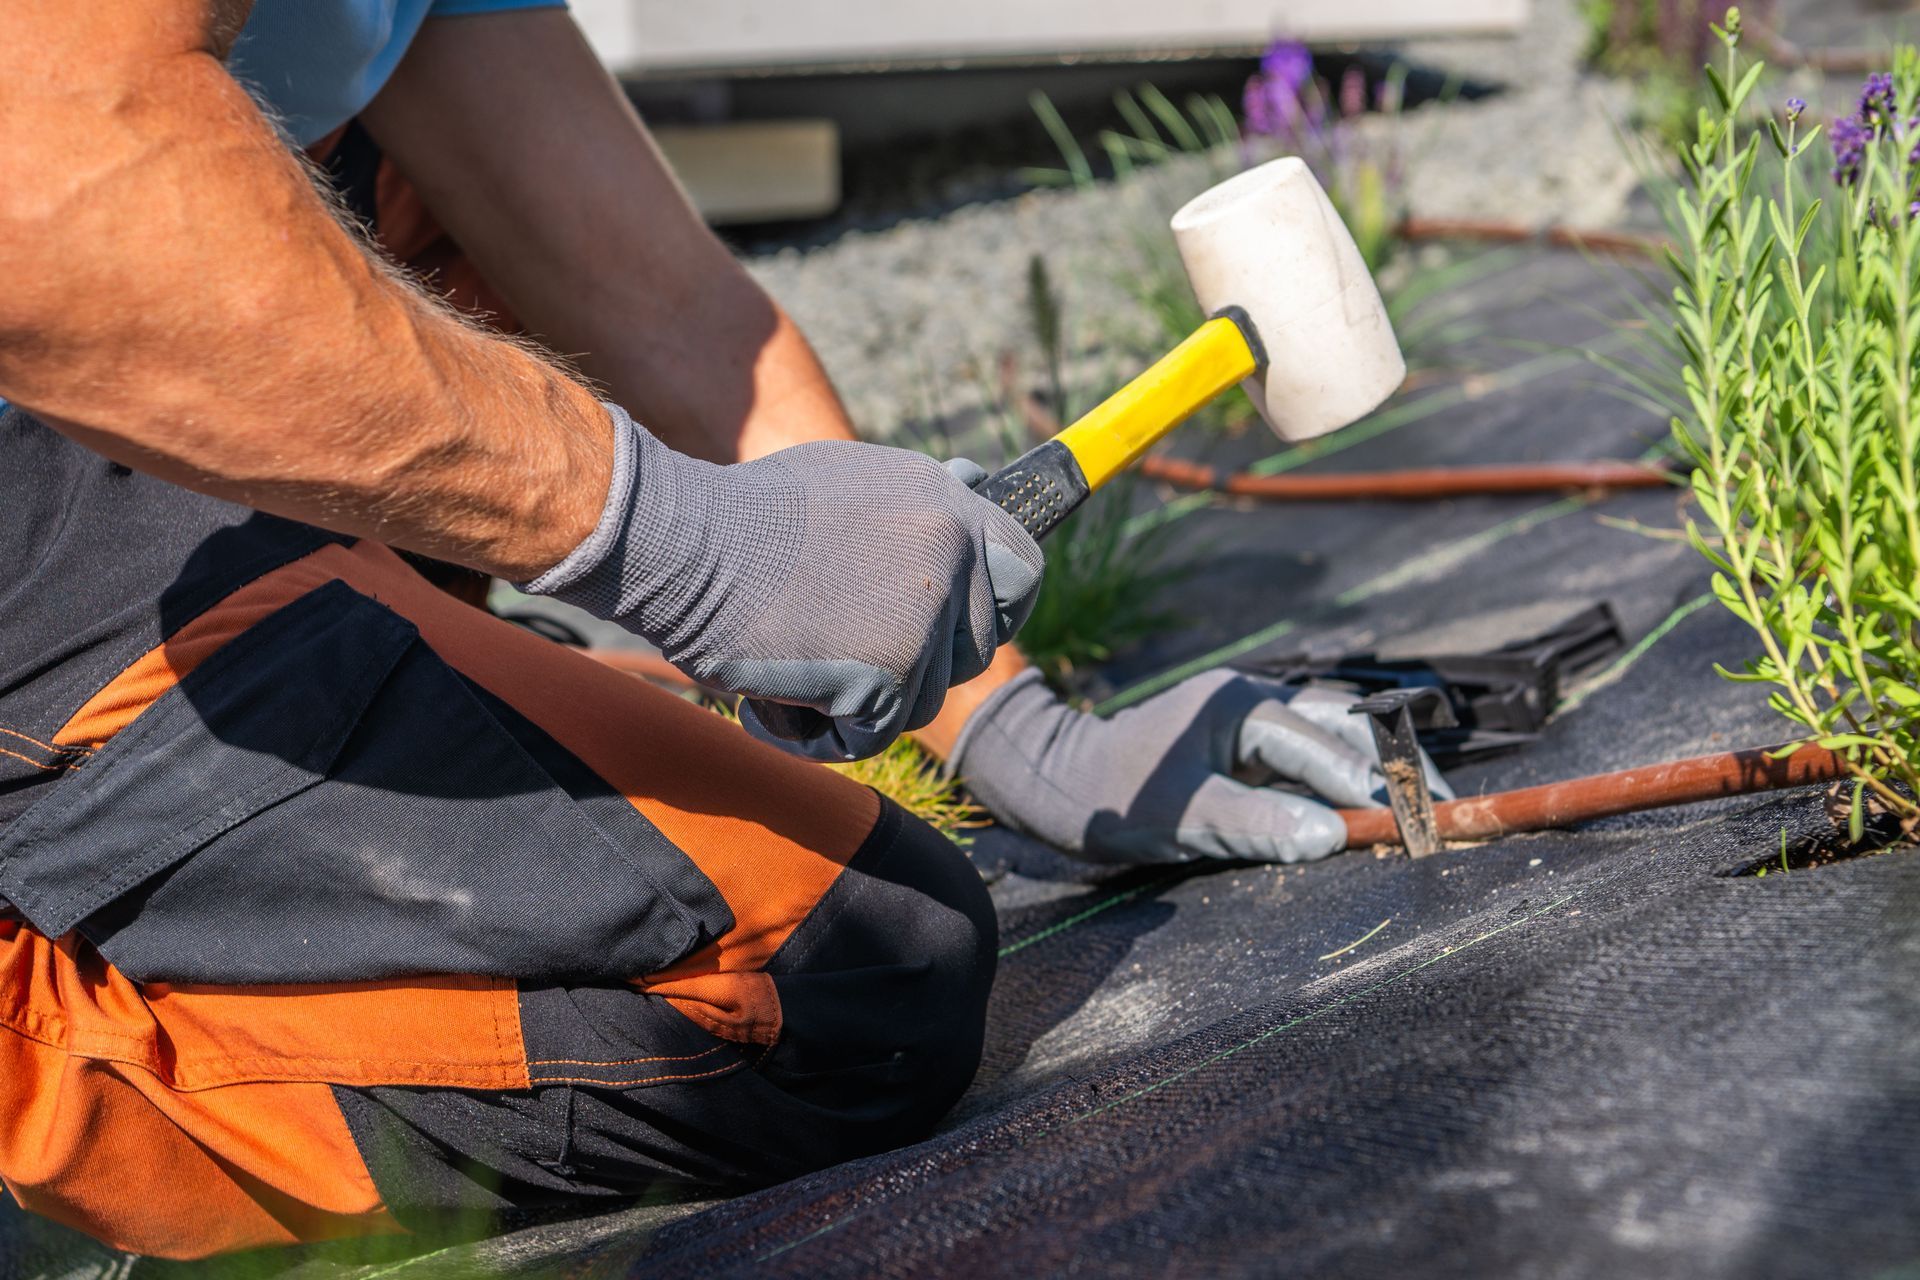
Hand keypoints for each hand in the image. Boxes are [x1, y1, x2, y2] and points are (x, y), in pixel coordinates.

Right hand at [523, 403, 1043, 759]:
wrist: (680, 544)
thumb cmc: (743, 519)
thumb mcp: (849, 482)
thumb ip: (916, 500)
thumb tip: (975, 479)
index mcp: (945, 500)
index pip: (1022, 569)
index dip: (990, 612)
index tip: (953, 634)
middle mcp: (949, 549)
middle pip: (972, 650)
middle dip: (916, 668)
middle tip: (845, 657)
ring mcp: (925, 613)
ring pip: (920, 701)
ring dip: (859, 703)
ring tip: (792, 667)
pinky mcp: (890, 674)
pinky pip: (873, 736)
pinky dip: (822, 734)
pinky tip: (772, 700)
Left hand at [947, 668, 1451, 863]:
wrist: (1061, 783)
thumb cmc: (1114, 800)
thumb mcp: (1185, 820)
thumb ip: (1258, 826)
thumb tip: (1336, 836)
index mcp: (1240, 705)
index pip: (1325, 749)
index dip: (1375, 787)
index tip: (1419, 819)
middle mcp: (1254, 700)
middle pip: (1346, 728)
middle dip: (1396, 768)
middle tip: (1442, 807)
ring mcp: (1251, 720)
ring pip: (1334, 738)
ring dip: (1376, 771)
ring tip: (1423, 806)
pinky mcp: (1247, 744)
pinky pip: (1310, 756)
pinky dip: (1345, 780)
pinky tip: (1371, 807)